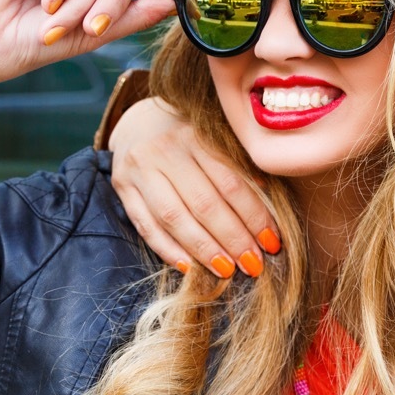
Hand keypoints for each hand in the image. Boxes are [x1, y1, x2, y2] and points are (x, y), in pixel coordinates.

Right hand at [109, 97, 280, 277]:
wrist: (139, 124)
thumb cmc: (190, 141)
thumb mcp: (216, 143)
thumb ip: (240, 170)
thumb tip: (269, 209)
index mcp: (197, 136)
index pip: (231, 183)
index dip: (254, 216)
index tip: (272, 242)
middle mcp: (166, 150)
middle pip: (204, 203)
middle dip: (233, 238)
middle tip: (253, 263)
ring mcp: (140, 169)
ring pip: (174, 217)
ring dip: (203, 249)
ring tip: (226, 270)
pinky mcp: (122, 187)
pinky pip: (146, 226)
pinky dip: (168, 250)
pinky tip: (189, 267)